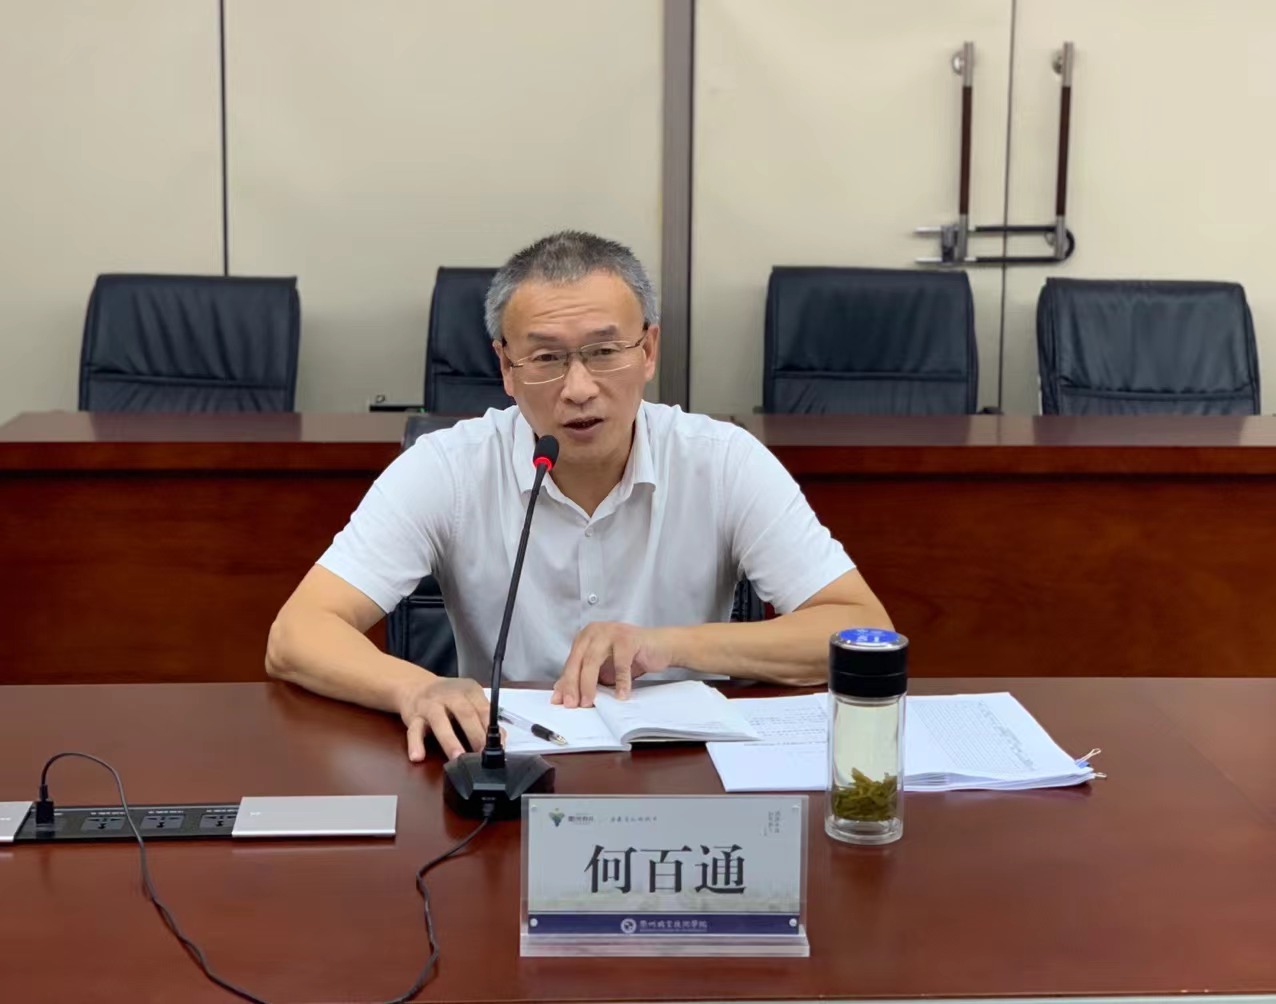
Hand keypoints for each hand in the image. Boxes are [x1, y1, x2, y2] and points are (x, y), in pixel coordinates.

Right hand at [398, 675, 491, 761]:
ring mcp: (430, 705)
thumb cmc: (448, 697)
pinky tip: (417, 756)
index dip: (491, 728)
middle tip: (481, 755)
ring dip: (449, 741)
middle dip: (475, 735)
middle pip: (465, 713)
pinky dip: (415, 744)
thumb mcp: (469, 701)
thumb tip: (502, 740)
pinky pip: (413, 730)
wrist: (415, 685)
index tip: (497, 747)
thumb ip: (483, 718)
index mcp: (468, 690)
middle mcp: (449, 695)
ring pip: (440, 721)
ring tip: (457, 757)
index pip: (483, 708)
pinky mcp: (413, 716)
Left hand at [552, 622, 673, 707]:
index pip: (571, 662)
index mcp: (586, 636)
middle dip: (574, 685)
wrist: (660, 647)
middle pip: (579, 661)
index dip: (565, 683)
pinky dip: (621, 682)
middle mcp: (595, 631)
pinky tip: (621, 695)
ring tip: (589, 702)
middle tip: (572, 704)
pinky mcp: (628, 639)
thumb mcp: (603, 668)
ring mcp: (611, 632)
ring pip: (593, 660)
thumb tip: (564, 696)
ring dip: (590, 684)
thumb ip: (584, 677)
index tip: (560, 701)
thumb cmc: (630, 657)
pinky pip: (621, 663)